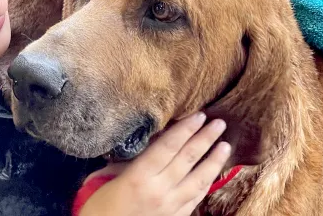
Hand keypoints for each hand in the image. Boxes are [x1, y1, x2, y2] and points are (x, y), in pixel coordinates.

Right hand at [79, 112, 230, 215]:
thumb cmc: (97, 207)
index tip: (199, 115)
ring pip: (198, 180)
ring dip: (214, 161)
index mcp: (138, 177)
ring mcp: (170, 207)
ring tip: (225, 145)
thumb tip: (142, 145)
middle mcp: (158, 190)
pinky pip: (196, 199)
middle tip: (219, 123)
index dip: (185, 130)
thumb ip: (124, 161)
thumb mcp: (104, 178)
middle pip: (187, 159)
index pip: (168, 147)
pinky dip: (207, 184)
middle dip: (205, 139)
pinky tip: (214, 173)